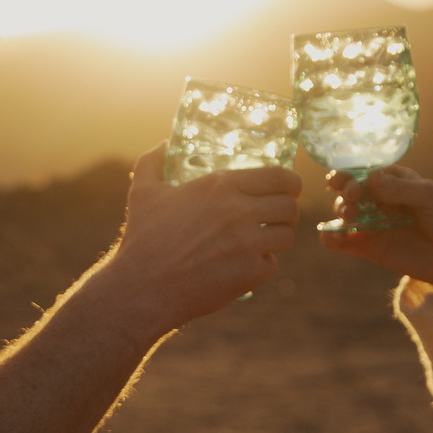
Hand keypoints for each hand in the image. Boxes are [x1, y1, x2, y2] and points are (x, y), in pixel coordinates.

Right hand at [103, 148, 299, 332]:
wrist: (142, 288)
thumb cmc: (143, 239)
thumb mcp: (143, 192)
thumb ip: (153, 161)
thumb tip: (164, 144)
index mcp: (221, 186)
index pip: (279, 176)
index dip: (290, 183)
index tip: (289, 188)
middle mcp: (239, 211)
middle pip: (290, 206)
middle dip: (286, 212)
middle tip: (275, 218)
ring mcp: (248, 244)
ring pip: (286, 236)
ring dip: (276, 238)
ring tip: (262, 241)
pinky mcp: (250, 273)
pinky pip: (271, 265)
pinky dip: (261, 266)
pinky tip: (244, 266)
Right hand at [323, 165, 432, 287]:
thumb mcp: (429, 196)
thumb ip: (401, 188)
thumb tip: (371, 178)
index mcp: (393, 179)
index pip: (366, 170)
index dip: (353, 173)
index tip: (347, 180)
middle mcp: (378, 198)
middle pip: (350, 189)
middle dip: (346, 189)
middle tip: (352, 196)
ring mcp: (372, 222)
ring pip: (344, 212)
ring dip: (341, 210)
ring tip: (350, 216)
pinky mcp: (368, 246)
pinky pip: (342, 240)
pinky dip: (332, 237)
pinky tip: (332, 237)